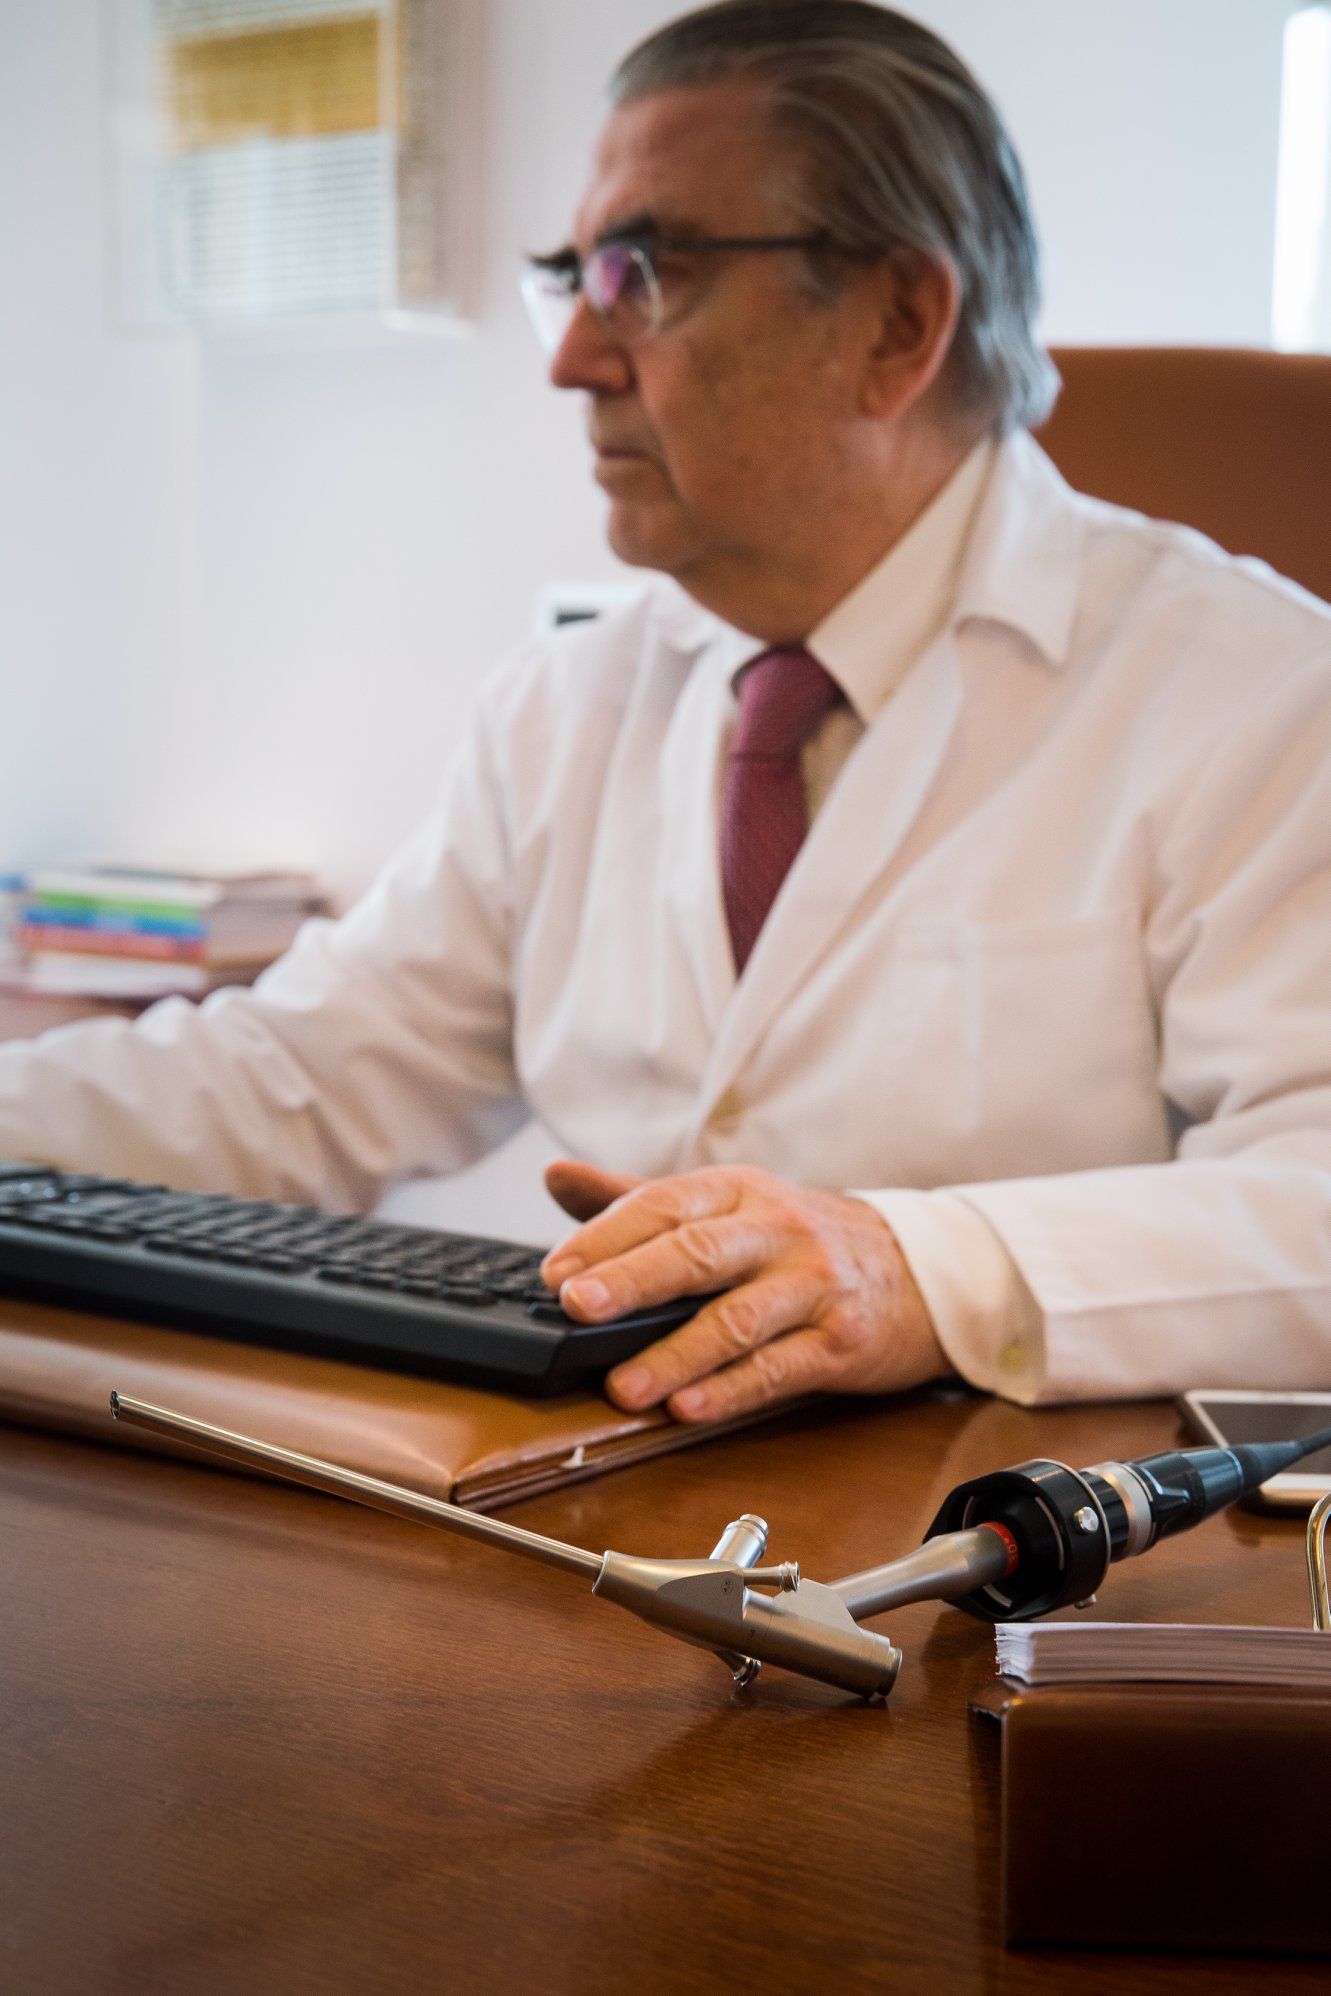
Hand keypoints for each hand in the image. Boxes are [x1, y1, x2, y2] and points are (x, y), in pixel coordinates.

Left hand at [541, 1160, 947, 1423]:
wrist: (921, 1269)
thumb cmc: (803, 1241)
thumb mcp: (729, 1206)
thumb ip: (639, 1198)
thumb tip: (555, 1176)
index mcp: (739, 1193)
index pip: (664, 1206)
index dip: (606, 1238)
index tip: (556, 1274)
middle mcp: (778, 1231)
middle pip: (697, 1253)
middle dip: (633, 1279)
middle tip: (578, 1306)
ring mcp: (813, 1286)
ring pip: (736, 1319)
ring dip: (675, 1354)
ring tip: (623, 1386)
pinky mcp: (842, 1341)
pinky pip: (779, 1367)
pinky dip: (730, 1390)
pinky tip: (688, 1408)